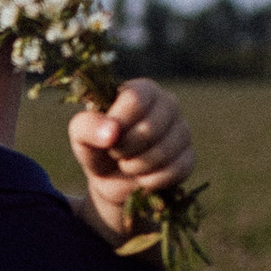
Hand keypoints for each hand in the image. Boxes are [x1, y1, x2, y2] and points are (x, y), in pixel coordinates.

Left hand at [70, 76, 192, 242]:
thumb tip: (111, 132)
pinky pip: (175, 170)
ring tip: (126, 164)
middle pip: (150, 128)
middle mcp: (168, 103)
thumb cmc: (97, 148)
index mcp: (142, 89)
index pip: (136, 99)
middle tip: (115, 153)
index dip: (119, 124)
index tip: (108, 137)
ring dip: (136, 167)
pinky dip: (151, 181)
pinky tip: (142, 178)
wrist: (113, 180)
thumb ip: (88, 126)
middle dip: (125, 149)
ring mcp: (183, 130)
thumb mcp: (81, 135)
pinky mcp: (189, 157)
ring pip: (164, 151)